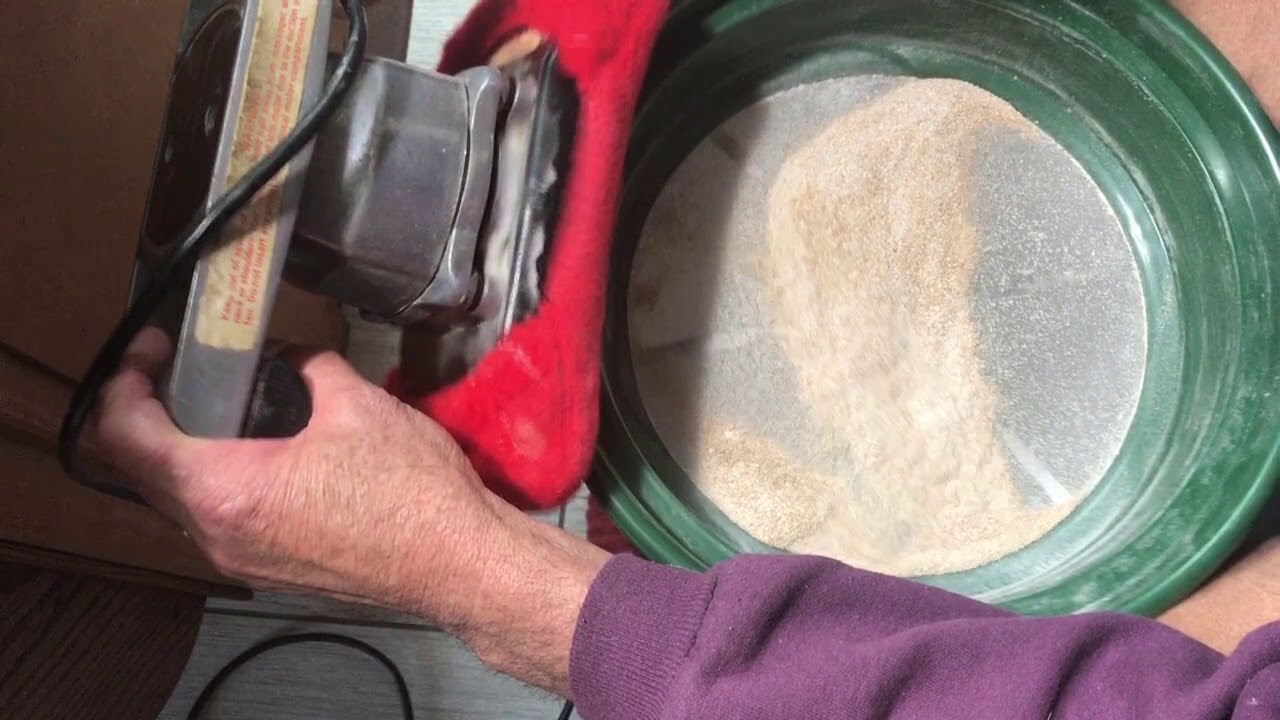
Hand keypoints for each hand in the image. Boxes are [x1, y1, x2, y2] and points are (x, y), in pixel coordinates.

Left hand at [89, 328, 606, 693]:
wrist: (457, 562)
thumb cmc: (411, 492)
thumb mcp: (358, 404)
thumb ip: (307, 366)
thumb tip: (290, 356)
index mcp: (226, 490)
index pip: (124, 437)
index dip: (124, 384)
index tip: (152, 352)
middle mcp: (217, 534)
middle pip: (142, 470)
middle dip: (151, 414)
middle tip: (183, 370)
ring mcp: (239, 560)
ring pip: (178, 499)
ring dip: (185, 450)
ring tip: (225, 407)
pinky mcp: (266, 570)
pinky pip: (216, 520)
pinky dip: (217, 480)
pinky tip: (262, 452)